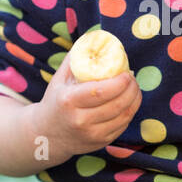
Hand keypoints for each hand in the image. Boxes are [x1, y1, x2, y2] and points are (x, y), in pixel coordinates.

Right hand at [27, 52, 141, 163]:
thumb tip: (94, 38)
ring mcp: (91, 135)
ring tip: (133, 88)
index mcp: (68, 101)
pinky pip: (123, 126)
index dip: (120, 82)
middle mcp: (80, 121)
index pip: (101, 91)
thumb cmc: (56, 101)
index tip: (127, 73)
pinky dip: (130, 112)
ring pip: (124, 116)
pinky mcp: (100, 143)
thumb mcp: (59, 79)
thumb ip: (76, 59)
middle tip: (132, 78)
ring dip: (135, 100)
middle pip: (117, 104)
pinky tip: (129, 102)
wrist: (46, 135)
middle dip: (131, 89)